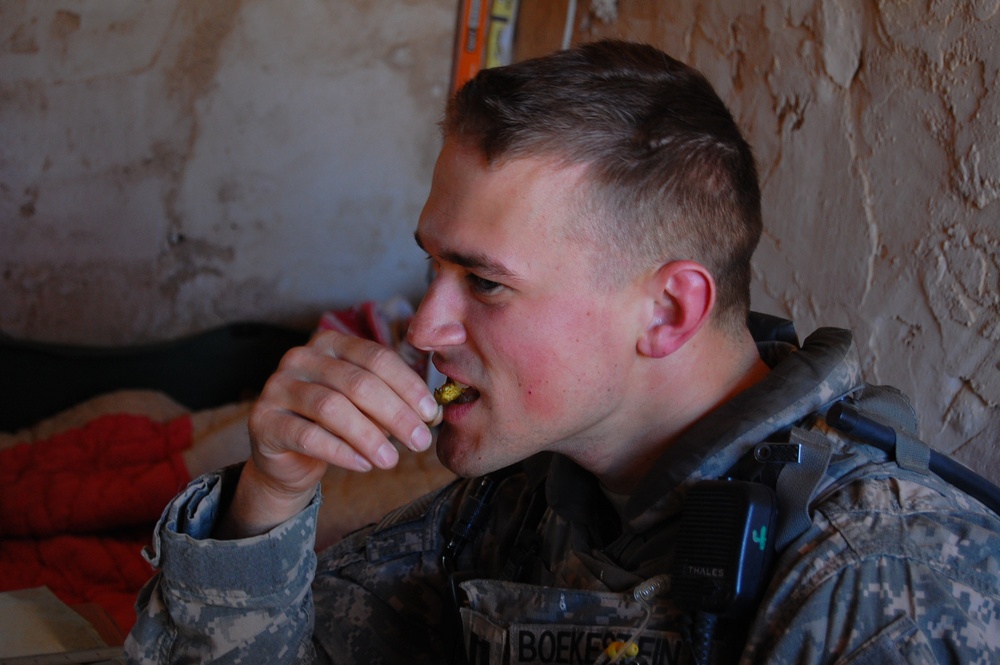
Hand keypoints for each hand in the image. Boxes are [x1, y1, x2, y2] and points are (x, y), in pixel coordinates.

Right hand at [216, 330, 439, 537]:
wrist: (287, 459)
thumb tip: (430, 414)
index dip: (407, 385)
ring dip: (369, 436)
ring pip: (332, 408)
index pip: (376, 357)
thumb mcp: (366, 407)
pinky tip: (364, 464)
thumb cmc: (334, 425)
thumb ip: (392, 402)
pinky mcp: (263, 420)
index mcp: (331, 343)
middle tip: (420, 441)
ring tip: (392, 460)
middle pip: (358, 382)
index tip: (430, 413)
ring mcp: (277, 387)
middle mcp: (301, 358)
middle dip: (396, 414)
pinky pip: (308, 436)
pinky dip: (341, 451)